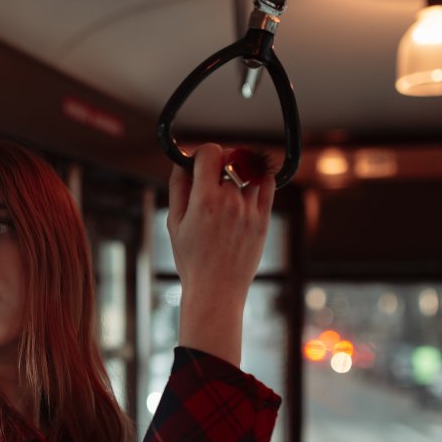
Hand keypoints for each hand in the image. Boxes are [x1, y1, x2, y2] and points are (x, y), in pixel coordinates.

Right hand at [166, 143, 273, 363]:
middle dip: (221, 161)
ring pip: (250, 169)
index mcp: (205, 201)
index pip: (211, 153)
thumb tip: (182, 163)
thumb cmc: (192, 259)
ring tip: (229, 184)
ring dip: (239, 169)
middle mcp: (230, 202)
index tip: (199, 162)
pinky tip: (247, 185)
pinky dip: (258, 177)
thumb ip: (178, 188)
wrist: (217, 289)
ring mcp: (250, 210)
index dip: (203, 152)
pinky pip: (267, 184)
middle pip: (231, 158)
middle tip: (213, 174)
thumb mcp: (174, 223)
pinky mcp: (264, 219)